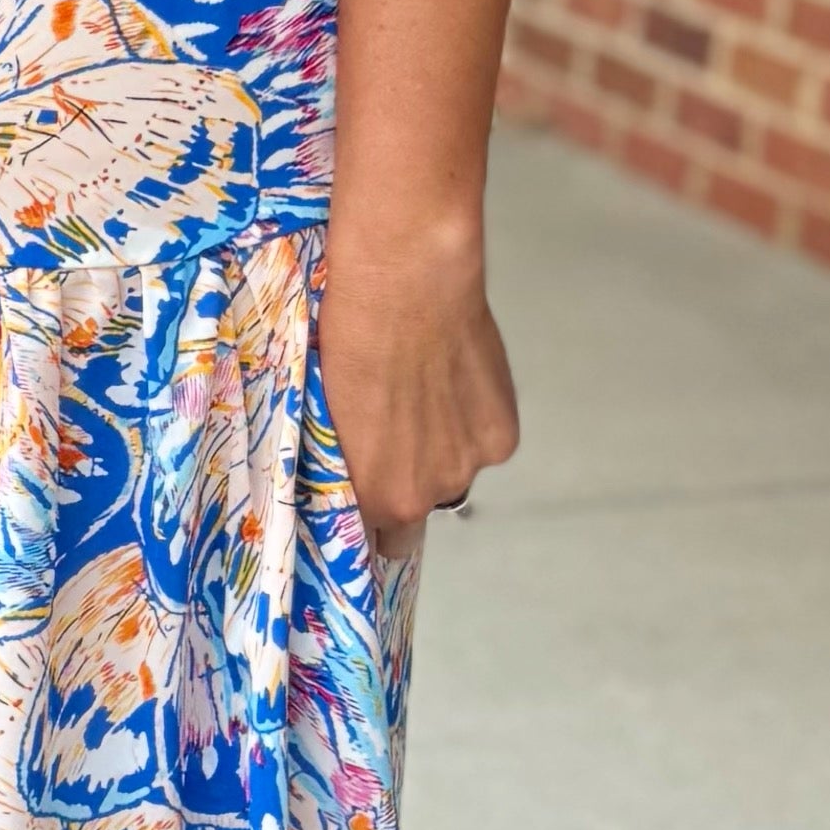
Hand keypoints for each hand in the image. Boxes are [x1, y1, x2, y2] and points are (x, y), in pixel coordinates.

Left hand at [316, 211, 520, 544]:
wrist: (406, 290)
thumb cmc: (350, 340)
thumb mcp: (328, 412)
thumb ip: (350, 459)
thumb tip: (356, 469)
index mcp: (371, 494)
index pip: (372, 539)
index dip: (370, 518)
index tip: (367, 497)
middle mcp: (423, 495)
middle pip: (416, 512)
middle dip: (406, 484)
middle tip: (397, 435)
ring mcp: (467, 467)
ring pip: (455, 473)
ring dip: (444, 450)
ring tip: (428, 395)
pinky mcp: (501, 438)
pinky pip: (485, 443)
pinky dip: (475, 422)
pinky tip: (457, 381)